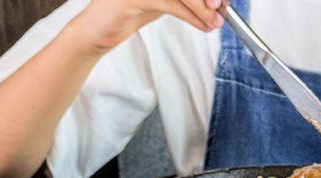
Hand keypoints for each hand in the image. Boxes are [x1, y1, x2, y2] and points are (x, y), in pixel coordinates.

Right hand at [74, 0, 223, 52]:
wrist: (98, 31)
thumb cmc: (127, 13)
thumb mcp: (163, 3)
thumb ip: (185, 3)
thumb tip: (215, 7)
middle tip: (222, 8)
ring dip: (202, 7)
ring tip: (215, 21)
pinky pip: (170, 2)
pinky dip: (191, 14)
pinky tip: (203, 24)